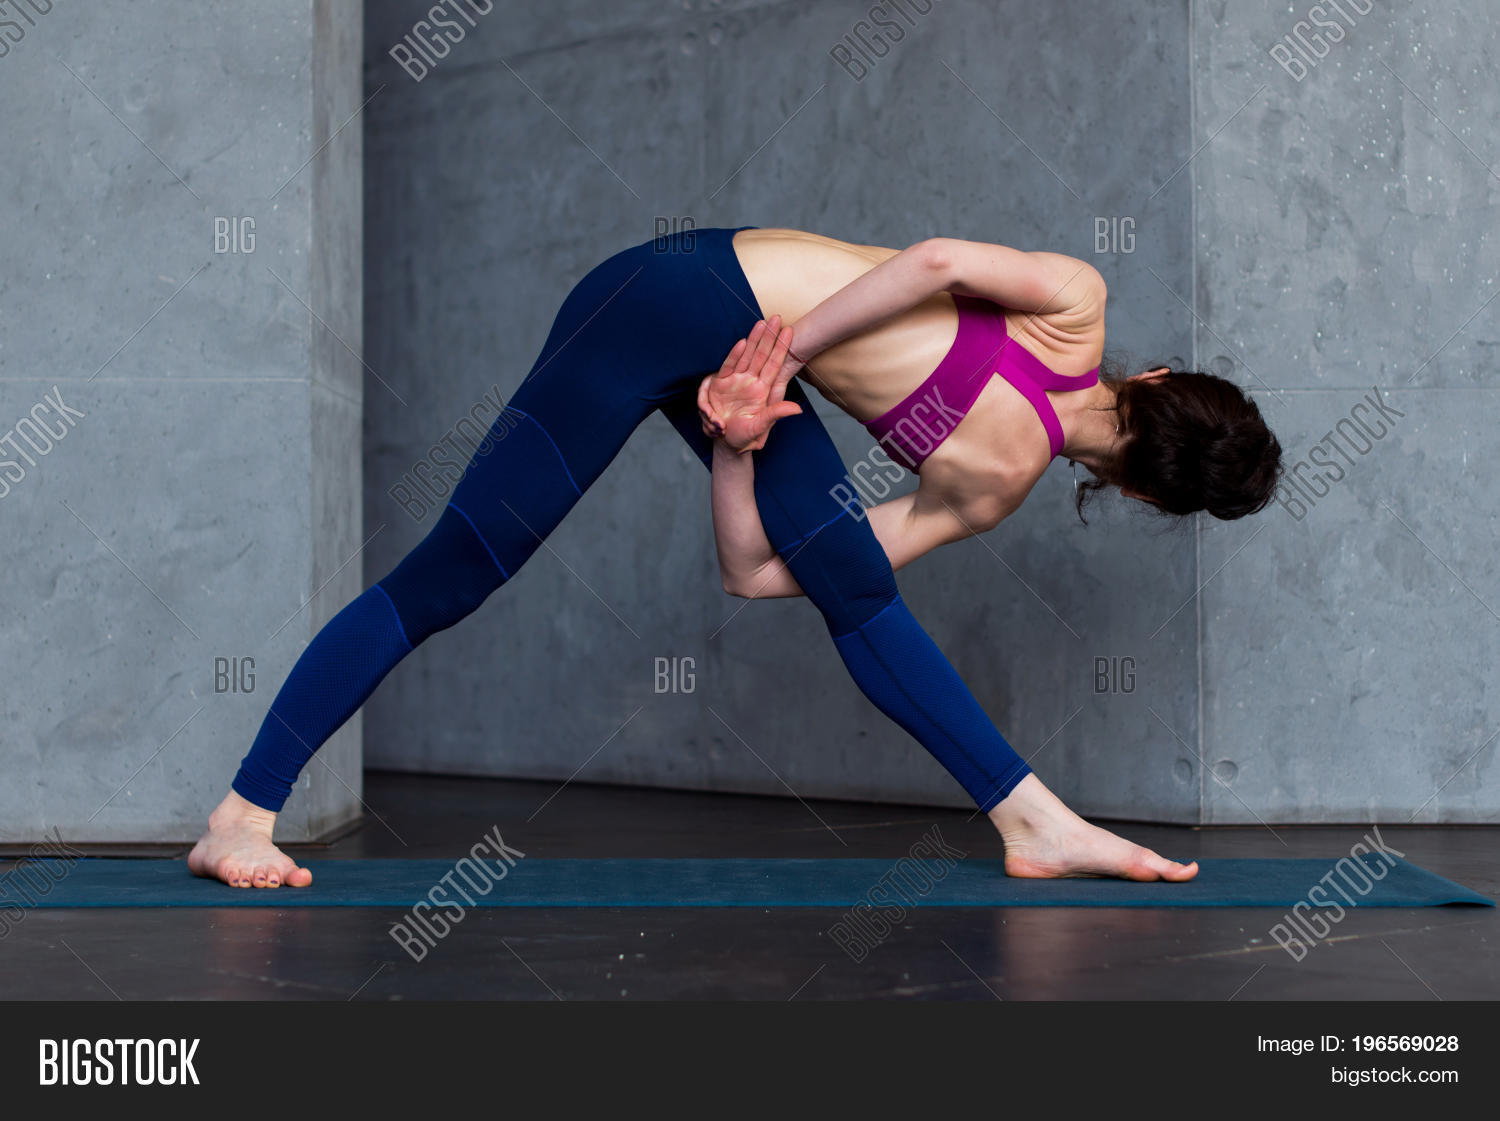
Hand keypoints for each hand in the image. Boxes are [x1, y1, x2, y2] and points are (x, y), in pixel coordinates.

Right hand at [697, 316, 804, 452]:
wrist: (725, 443)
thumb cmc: (744, 437)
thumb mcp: (760, 427)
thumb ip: (776, 414)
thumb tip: (797, 409)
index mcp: (763, 391)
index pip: (775, 365)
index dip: (782, 348)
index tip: (790, 331)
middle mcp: (751, 382)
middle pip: (762, 355)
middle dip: (769, 336)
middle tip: (777, 318)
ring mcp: (736, 381)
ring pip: (747, 356)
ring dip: (754, 339)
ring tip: (762, 323)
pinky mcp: (721, 384)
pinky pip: (728, 366)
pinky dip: (735, 355)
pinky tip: (743, 342)